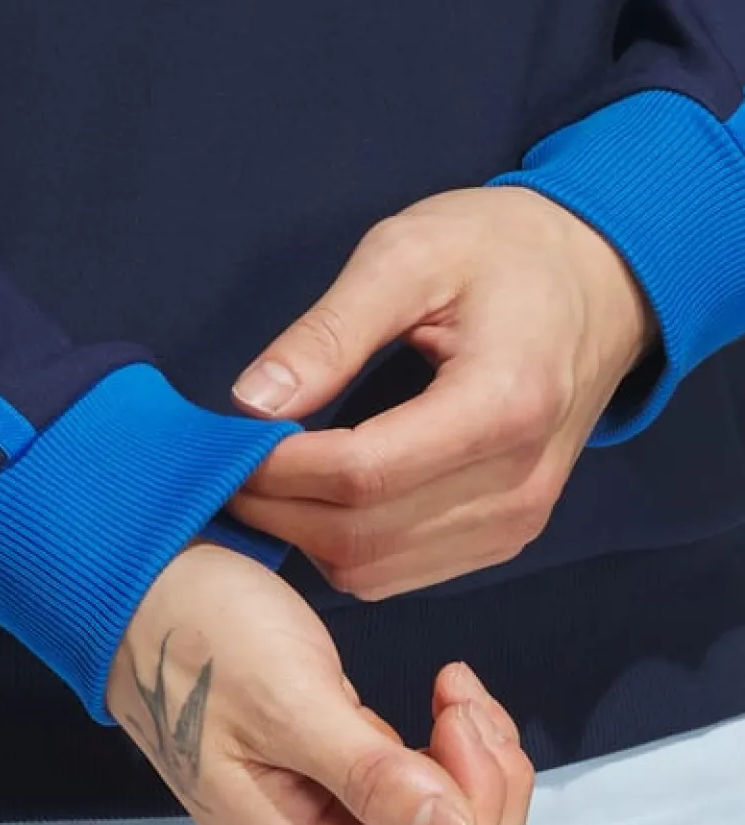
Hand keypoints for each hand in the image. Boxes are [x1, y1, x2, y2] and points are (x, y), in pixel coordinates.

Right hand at [109, 543, 533, 824]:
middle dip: (485, 777)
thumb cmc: (200, 635)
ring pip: (449, 823)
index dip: (477, 796)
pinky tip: (433, 695)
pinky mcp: (331, 778)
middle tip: (457, 690)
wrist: (144, 587)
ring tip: (450, 684)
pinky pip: (423, 790)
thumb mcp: (285, 698)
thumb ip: (367, 774)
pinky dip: (449, 744)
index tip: (451, 706)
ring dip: (473, 756)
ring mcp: (324, 818)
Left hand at [229, 187, 656, 599]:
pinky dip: (340, 547)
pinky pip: (400, 573)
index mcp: (501, 405)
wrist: (599, 278)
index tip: (226, 444)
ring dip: (301, 536)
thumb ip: (329, 331)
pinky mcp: (506, 534)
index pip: (361, 474)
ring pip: (374, 571)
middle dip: (276, 509)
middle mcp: (518, 481)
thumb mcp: (407, 255)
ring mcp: (518, 519)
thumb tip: (252, 402)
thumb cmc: (500, 251)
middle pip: (361, 536)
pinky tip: (310, 499)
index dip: (277, 470)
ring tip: (261, 480)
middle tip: (226, 465)